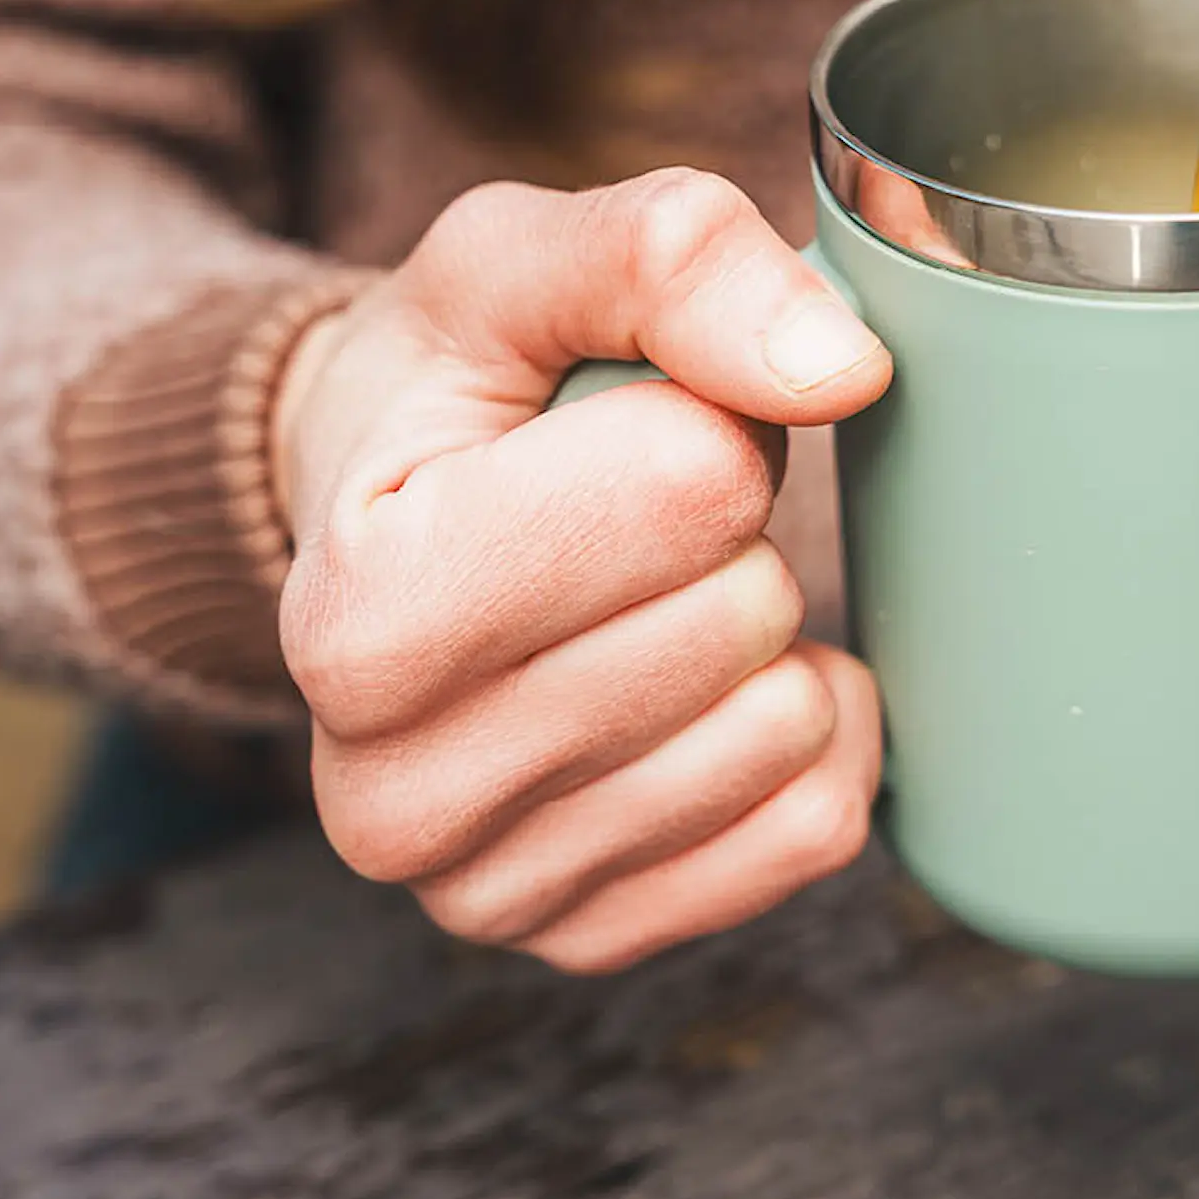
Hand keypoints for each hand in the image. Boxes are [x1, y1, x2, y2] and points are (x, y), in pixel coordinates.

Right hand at [271, 170, 891, 972]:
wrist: (381, 531)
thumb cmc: (454, 392)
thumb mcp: (522, 261)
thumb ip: (669, 260)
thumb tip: (839, 370)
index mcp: (359, 609)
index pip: (686, 484)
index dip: (700, 417)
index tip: (619, 422)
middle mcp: (394, 793)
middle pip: (740, 611)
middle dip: (728, 526)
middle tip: (631, 513)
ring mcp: (491, 890)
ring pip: (786, 732)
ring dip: (764, 631)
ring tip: (650, 595)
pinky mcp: (594, 937)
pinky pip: (817, 822)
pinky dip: (809, 728)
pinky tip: (710, 684)